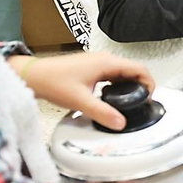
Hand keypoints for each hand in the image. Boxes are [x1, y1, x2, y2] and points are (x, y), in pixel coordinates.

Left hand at [14, 51, 154, 130]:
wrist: (33, 75)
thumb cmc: (53, 82)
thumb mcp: (80, 101)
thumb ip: (102, 113)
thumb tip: (121, 123)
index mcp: (107, 63)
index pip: (139, 68)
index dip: (150, 83)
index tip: (149, 98)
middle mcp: (104, 60)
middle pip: (133, 70)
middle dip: (141, 85)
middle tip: (141, 103)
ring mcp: (97, 63)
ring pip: (122, 72)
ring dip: (129, 85)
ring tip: (129, 102)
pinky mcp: (90, 68)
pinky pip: (112, 74)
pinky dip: (118, 85)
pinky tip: (111, 97)